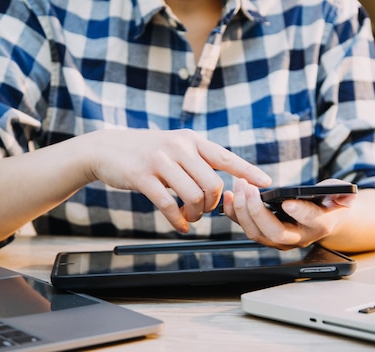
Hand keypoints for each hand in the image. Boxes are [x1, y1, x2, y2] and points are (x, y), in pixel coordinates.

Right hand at [80, 129, 271, 232]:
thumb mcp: (175, 146)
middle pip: (212, 184)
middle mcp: (178, 147)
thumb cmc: (147, 151)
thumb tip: (222, 182)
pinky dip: (178, 221)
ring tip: (190, 217)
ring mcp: (160, 161)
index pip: (225, 157)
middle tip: (204, 211)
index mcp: (191, 140)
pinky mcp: (142, 176)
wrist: (107, 149)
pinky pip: (169, 205)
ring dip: (196, 214)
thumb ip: (197, 159)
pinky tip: (180, 225)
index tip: (266, 182)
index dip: (248, 170)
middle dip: (212, 204)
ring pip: (193, 196)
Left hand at [221, 178, 355, 248]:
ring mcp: (277, 239)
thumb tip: (347, 193)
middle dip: (258, 210)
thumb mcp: (340, 196)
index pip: (309, 222)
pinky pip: (244, 226)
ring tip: (239, 186)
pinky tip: (229, 196)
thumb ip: (343, 193)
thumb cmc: (328, 203)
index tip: (287, 201)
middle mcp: (296, 238)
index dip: (299, 212)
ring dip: (243, 209)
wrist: (320, 217)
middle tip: (249, 188)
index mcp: (318, 226)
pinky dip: (233, 212)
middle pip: (274, 232)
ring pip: (255, 232)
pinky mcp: (262, 233)